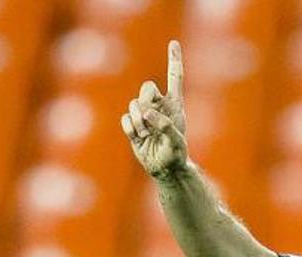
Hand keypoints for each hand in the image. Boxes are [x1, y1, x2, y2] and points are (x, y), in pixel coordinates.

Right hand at [122, 39, 188, 178]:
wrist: (165, 168)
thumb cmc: (176, 154)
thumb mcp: (177, 142)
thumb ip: (165, 126)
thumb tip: (148, 114)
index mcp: (175, 104)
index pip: (175, 77)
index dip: (174, 60)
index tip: (173, 43)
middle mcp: (159, 106)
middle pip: (147, 87)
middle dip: (146, 101)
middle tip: (150, 119)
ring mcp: (144, 114)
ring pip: (133, 104)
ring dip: (139, 122)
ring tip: (148, 136)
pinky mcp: (133, 125)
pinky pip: (125, 119)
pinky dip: (130, 129)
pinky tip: (140, 138)